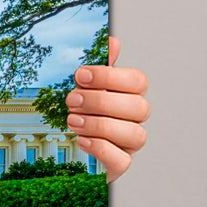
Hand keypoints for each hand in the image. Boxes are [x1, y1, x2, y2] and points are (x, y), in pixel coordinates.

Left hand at [66, 35, 148, 183]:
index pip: (138, 81)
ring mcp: (129, 145)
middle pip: (138, 107)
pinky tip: (82, 140)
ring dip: (99, 124)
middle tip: (71, 100)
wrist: (69, 150)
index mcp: (129, 97)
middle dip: (101, 101)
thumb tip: (112, 40)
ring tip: (73, 120)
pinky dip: (101, 148)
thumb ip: (99, 68)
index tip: (80, 75)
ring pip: (134, 134)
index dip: (109, 76)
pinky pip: (121, 160)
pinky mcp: (119, 165)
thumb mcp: (86, 88)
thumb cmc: (82, 114)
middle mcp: (134, 120)